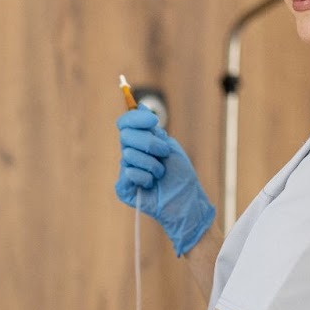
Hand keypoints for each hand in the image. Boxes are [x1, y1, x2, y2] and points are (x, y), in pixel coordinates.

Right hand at [115, 105, 215, 254]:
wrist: (186, 202)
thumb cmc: (180, 176)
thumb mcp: (170, 147)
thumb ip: (153, 130)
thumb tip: (140, 107)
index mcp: (140, 142)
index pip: (126, 123)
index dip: (136, 118)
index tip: (152, 121)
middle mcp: (130, 154)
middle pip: (126, 135)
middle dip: (150, 143)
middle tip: (164, 154)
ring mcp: (125, 171)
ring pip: (129, 154)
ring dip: (152, 164)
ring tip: (160, 174)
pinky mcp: (123, 188)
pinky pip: (129, 173)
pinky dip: (146, 178)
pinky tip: (151, 186)